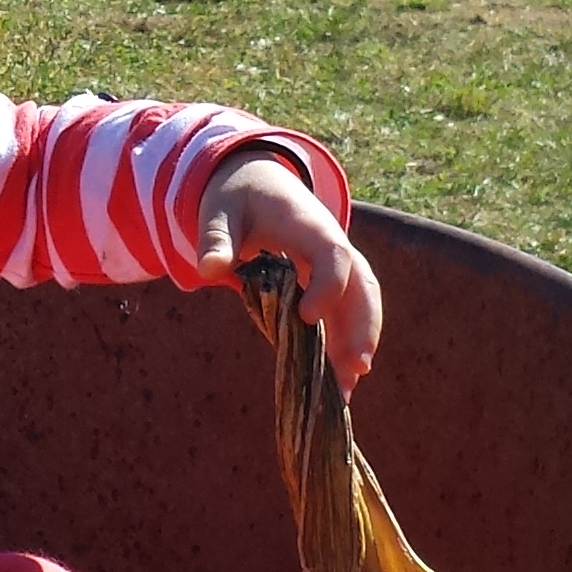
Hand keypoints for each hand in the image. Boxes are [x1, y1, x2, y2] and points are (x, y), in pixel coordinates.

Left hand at [195, 154, 384, 383]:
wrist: (257, 181)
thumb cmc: (238, 197)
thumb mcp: (219, 211)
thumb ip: (216, 239)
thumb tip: (208, 270)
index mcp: (308, 225)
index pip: (333, 254)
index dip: (327, 286)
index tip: (306, 318)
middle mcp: (332, 245)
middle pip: (362, 285)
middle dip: (362, 326)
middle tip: (356, 369)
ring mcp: (334, 265)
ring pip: (360, 303)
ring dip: (358, 343)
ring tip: (347, 391)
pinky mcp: (327, 283)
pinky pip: (345, 313)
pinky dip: (344, 344)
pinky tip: (337, 383)